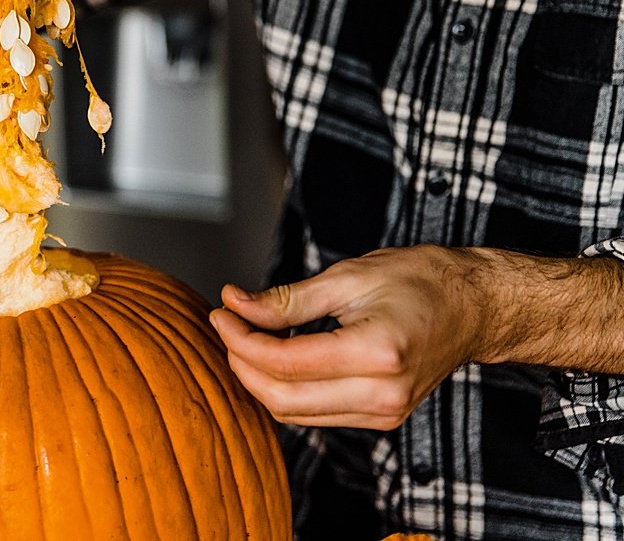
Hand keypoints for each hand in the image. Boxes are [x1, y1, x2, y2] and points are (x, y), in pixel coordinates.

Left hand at [209, 245, 490, 429]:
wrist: (475, 308)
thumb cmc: (420, 281)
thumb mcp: (349, 278)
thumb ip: (286, 300)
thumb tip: (235, 304)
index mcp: (378, 353)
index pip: (286, 362)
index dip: (241, 340)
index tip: (221, 314)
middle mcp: (383, 393)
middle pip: (283, 398)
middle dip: (242, 364)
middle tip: (226, 326)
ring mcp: (384, 412)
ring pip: (294, 413)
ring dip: (259, 380)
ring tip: (245, 338)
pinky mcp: (381, 418)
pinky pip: (314, 414)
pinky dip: (285, 390)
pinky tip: (274, 357)